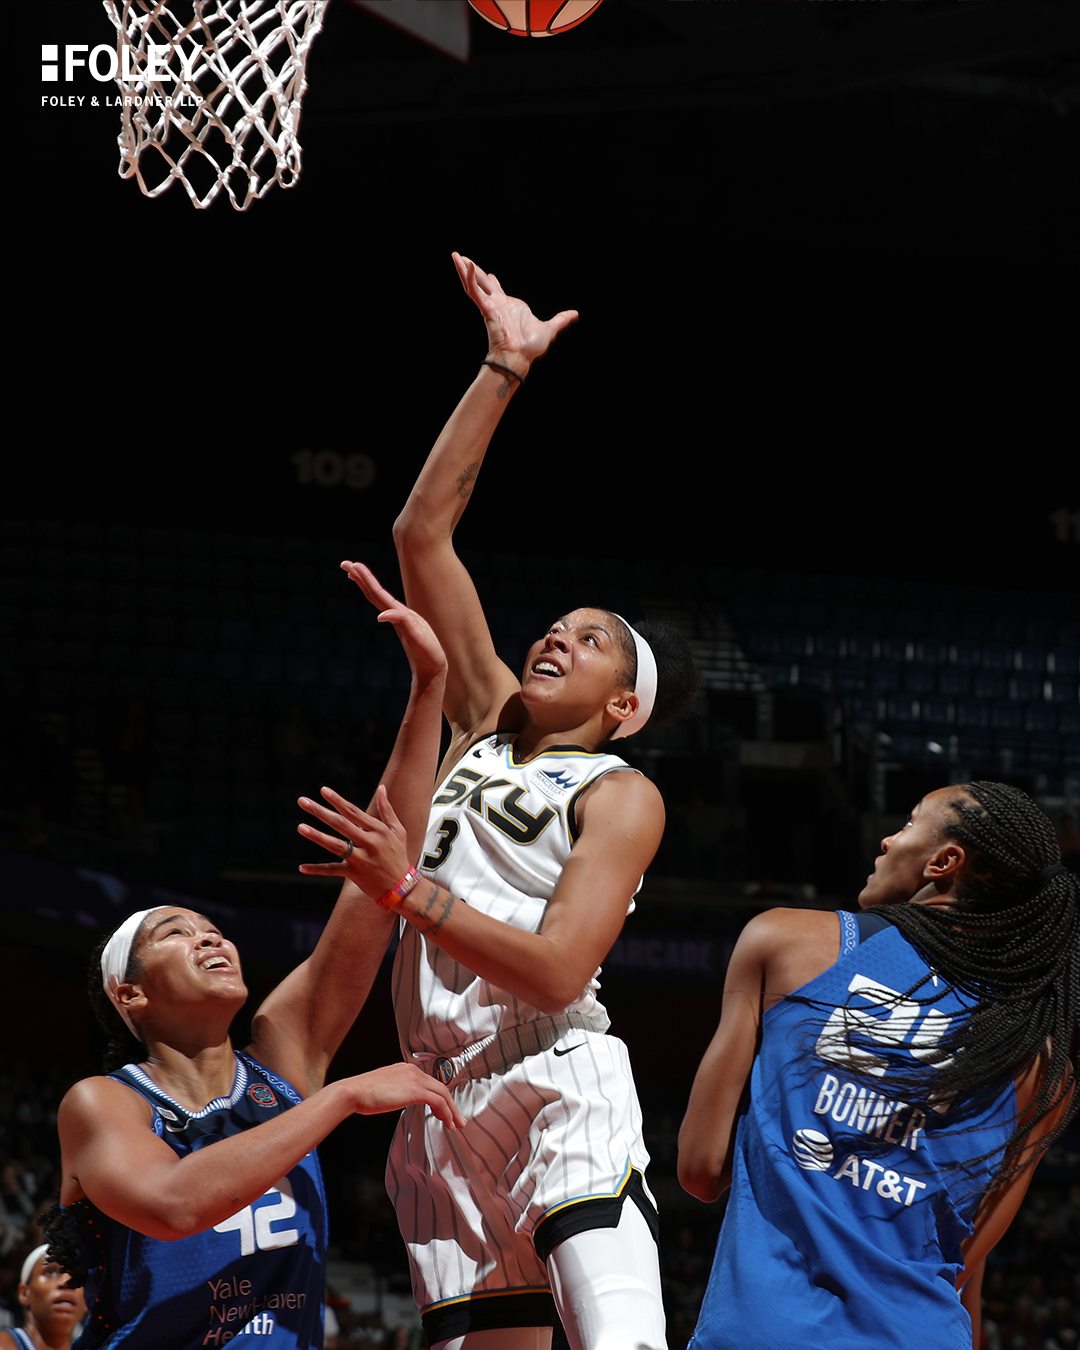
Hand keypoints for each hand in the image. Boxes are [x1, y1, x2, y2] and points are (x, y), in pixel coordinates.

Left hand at [297, 785, 410, 896]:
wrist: (401, 887)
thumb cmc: (398, 855)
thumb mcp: (397, 830)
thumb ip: (387, 809)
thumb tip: (381, 788)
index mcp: (379, 830)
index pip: (354, 812)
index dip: (337, 800)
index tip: (323, 790)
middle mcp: (370, 843)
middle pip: (341, 824)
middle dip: (321, 812)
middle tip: (303, 802)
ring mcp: (361, 859)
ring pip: (336, 846)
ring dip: (317, 836)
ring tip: (300, 827)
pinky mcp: (355, 874)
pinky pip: (333, 871)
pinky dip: (317, 869)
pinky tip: (302, 867)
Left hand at [339, 561, 447, 684]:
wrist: (432, 671)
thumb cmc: (426, 654)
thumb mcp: (415, 636)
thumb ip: (401, 622)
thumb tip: (381, 615)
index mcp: (397, 614)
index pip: (377, 593)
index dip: (365, 578)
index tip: (352, 566)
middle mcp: (396, 615)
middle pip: (375, 593)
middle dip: (361, 577)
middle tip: (345, 564)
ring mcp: (401, 620)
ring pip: (380, 599)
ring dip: (368, 585)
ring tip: (356, 573)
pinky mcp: (408, 625)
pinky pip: (390, 607)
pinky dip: (380, 598)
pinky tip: (375, 595)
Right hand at [347, 1063, 464, 1128]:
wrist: (353, 1092)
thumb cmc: (363, 1094)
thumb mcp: (383, 1088)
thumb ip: (395, 1090)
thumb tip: (398, 1099)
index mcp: (405, 1069)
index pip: (429, 1082)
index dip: (439, 1097)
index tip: (443, 1111)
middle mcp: (413, 1070)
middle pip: (440, 1087)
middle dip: (451, 1105)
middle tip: (458, 1119)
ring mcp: (415, 1079)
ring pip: (443, 1093)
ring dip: (452, 1111)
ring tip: (455, 1124)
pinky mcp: (415, 1090)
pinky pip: (438, 1101)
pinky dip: (445, 1112)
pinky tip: (446, 1123)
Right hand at [453, 252, 577, 376]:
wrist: (520, 357)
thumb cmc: (530, 347)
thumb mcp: (550, 328)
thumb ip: (560, 320)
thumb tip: (574, 314)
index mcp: (510, 306)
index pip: (497, 290)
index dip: (492, 280)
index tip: (489, 273)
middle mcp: (498, 304)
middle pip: (483, 282)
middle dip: (473, 270)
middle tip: (462, 258)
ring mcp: (490, 306)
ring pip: (473, 284)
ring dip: (464, 270)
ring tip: (455, 256)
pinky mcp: (486, 309)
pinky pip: (474, 292)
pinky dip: (469, 279)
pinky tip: (465, 266)